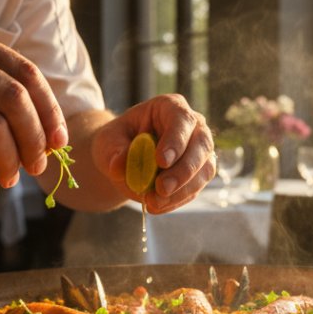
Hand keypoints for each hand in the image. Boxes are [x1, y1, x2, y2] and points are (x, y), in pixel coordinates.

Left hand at [91, 94, 214, 213]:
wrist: (123, 157)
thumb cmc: (117, 141)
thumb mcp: (108, 142)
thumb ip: (113, 152)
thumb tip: (118, 166)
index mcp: (170, 107)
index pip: (181, 119)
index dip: (175, 140)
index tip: (161, 161)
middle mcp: (193, 126)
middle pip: (201, 145)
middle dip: (183, 170)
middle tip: (161, 188)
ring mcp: (200, 150)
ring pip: (204, 170)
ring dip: (181, 190)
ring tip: (153, 202)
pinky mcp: (199, 173)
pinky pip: (195, 189)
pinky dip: (176, 200)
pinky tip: (157, 206)